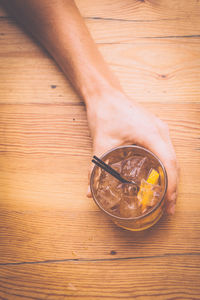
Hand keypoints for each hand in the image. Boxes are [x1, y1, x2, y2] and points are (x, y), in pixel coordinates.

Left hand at [86, 90, 177, 214]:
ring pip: (172, 156)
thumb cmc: (105, 113)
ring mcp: (160, 128)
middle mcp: (160, 130)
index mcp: (151, 133)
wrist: (105, 94)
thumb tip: (89, 191)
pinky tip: (160, 177)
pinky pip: (166, 149)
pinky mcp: (156, 127)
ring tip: (166, 196)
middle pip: (174, 163)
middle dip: (173, 186)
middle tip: (167, 207)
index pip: (169, 163)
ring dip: (171, 177)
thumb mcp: (101, 143)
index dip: (171, 186)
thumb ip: (96, 169)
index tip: (168, 204)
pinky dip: (166, 166)